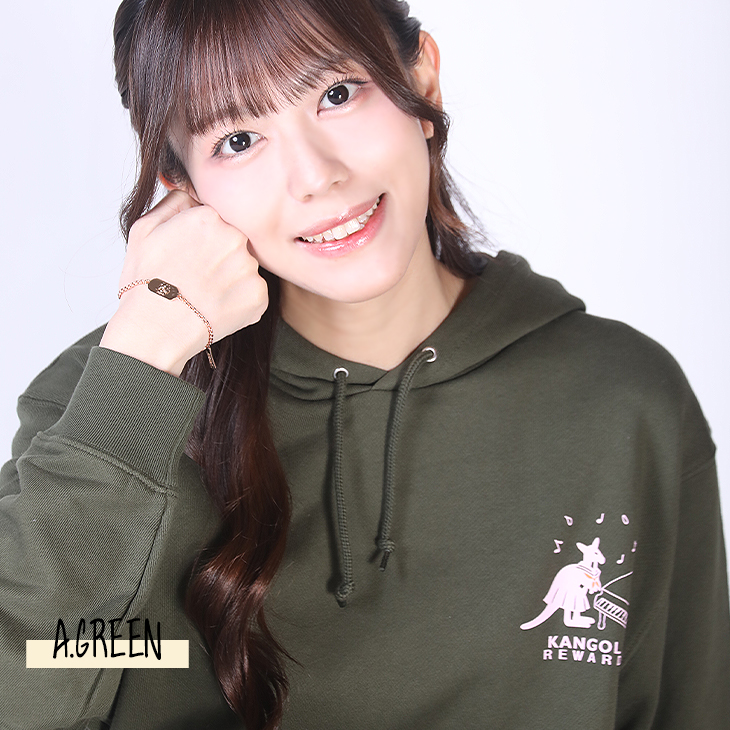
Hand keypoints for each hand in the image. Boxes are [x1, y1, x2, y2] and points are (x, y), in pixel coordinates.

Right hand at [100, 190, 267, 375]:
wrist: (155, 329)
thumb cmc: (145, 281)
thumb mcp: (144, 228)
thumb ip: (174, 202)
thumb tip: (192, 192)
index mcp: (209, 217)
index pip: (216, 222)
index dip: (201, 241)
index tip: (188, 257)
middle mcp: (235, 239)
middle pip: (234, 243)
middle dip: (219, 258)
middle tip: (197, 279)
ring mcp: (249, 269)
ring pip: (244, 269)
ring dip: (230, 280)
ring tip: (205, 295)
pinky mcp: (259, 297)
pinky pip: (253, 293)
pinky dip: (239, 302)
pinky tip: (216, 308)